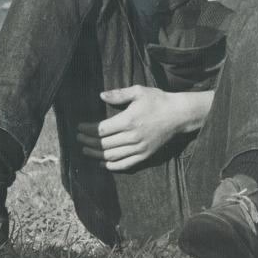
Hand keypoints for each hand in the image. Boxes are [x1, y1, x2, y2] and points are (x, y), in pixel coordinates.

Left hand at [77, 85, 204, 170]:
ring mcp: (139, 148)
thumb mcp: (138, 91)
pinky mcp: (145, 155)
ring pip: (112, 156)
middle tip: (78, 139)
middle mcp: (133, 137)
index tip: (79, 127)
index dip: (88, 130)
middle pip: (104, 144)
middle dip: (88, 142)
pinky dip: (111, 165)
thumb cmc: (158, 100)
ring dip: (96, 155)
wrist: (179, 115)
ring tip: (85, 151)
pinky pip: (125, 164)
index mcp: (129, 120)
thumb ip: (119, 94)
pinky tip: (102, 163)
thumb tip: (100, 95)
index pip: (102, 129)